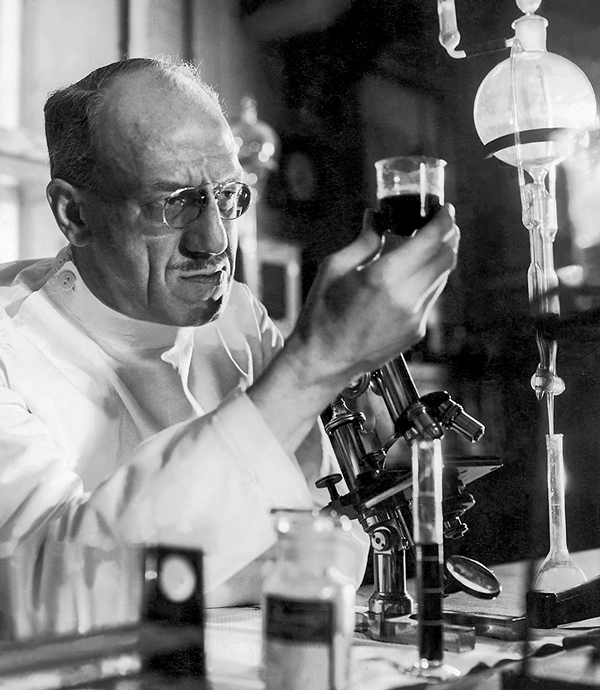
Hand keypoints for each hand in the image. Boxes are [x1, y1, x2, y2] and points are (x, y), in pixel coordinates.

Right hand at [249, 204, 458, 451]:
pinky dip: (430, 278)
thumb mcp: (334, 269)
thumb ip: (363, 242)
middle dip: (449, 235)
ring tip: (431, 244)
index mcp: (383, 278)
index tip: (445, 209)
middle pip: (446, 258)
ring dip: (442, 257)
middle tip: (443, 222)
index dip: (444, 221)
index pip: (430, 241)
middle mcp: (406, 298)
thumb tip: (376, 219)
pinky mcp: (416, 331)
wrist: (323, 360)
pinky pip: (432, 297)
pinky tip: (417, 272)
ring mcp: (414, 318)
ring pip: (443, 277)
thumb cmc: (321, 315)